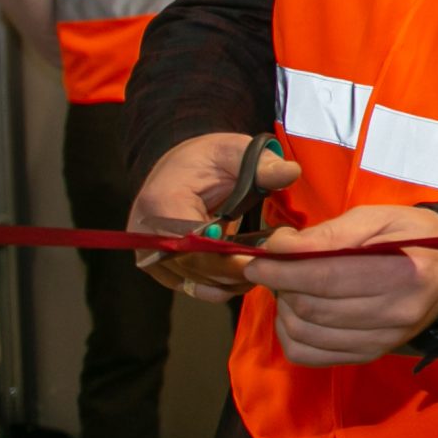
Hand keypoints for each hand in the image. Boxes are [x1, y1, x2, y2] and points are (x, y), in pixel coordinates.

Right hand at [129, 132, 303, 300]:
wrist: (179, 168)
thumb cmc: (208, 159)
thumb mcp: (236, 152)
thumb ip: (263, 164)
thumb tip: (291, 171)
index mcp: (162, 202)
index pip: (195, 242)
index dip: (230, 254)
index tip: (264, 252)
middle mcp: (146, 233)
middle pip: (194, 267)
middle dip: (236, 270)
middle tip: (272, 264)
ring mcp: (149, 253)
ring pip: (194, 281)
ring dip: (230, 281)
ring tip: (262, 267)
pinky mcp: (158, 267)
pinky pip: (190, 286)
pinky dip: (218, 285)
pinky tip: (242, 275)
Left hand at [245, 206, 437, 366]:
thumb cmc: (411, 235)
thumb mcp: (378, 217)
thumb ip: (329, 232)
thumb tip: (278, 247)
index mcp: (406, 273)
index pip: (327, 278)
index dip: (282, 270)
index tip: (255, 261)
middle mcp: (397, 314)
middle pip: (313, 307)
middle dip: (281, 286)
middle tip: (276, 268)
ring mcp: (384, 341)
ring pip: (306, 334)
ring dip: (284, 309)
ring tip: (289, 288)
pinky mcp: (369, 355)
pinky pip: (310, 356)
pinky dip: (290, 336)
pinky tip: (296, 314)